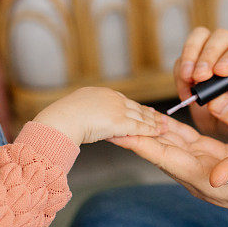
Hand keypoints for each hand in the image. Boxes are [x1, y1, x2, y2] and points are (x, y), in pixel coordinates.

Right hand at [35, 87, 166, 144]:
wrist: (62, 119)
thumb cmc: (62, 117)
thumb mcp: (75, 108)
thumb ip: (84, 110)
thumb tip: (80, 114)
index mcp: (102, 93)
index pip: (124, 101)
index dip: (135, 107)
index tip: (144, 110)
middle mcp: (112, 99)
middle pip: (136, 107)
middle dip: (149, 114)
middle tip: (161, 118)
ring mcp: (117, 110)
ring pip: (141, 117)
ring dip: (154, 122)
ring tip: (165, 126)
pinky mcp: (120, 122)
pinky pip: (139, 127)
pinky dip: (151, 130)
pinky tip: (159, 133)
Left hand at [110, 118, 227, 226]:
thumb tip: (216, 173)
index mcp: (206, 178)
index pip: (165, 158)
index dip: (139, 145)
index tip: (115, 133)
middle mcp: (197, 173)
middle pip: (157, 150)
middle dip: (133, 133)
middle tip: (107, 115)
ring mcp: (202, 166)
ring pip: (167, 143)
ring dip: (146, 128)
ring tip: (123, 111)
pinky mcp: (210, 157)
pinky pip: (183, 140)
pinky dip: (167, 127)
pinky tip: (154, 117)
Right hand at [175, 27, 227, 144]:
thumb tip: (215, 102)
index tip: (220, 72)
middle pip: (221, 37)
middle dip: (208, 55)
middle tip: (200, 78)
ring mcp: (213, 54)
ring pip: (200, 37)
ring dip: (190, 56)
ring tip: (188, 79)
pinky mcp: (195, 62)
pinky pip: (183, 57)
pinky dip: (180, 73)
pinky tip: (186, 92)